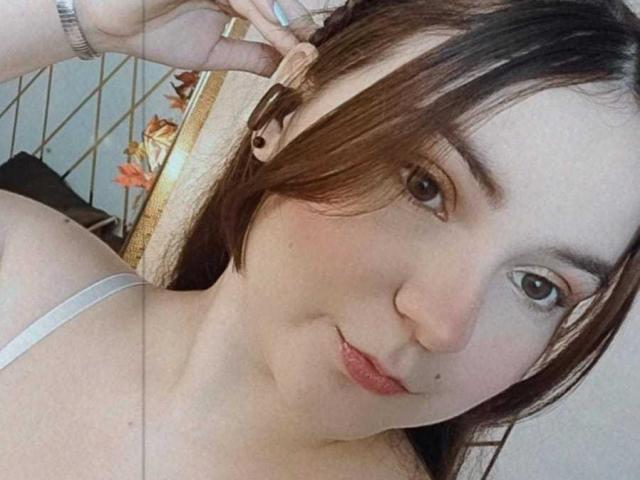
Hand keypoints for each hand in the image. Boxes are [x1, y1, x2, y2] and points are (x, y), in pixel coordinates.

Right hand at [76, 0, 320, 76]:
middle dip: (291, 20)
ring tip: (294, 36)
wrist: (114, 28)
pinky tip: (267, 21)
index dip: (289, 30)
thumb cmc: (157, 35)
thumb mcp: (212, 54)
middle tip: (311, 43)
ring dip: (276, 14)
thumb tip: (281, 67)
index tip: (310, 52)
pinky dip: (253, 5)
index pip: (269, 11)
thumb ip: (248, 56)